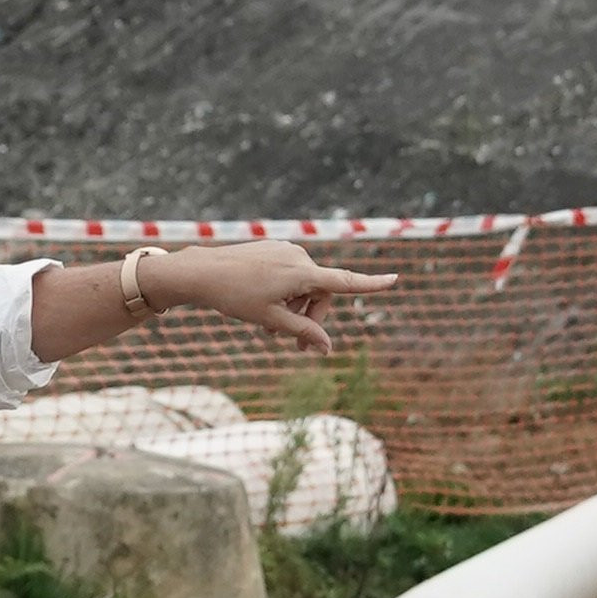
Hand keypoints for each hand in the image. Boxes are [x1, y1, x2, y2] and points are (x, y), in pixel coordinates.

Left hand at [163, 241, 388, 351]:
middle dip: (312, 319)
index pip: (344, 281)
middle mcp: (299, 257)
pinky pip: (291, 276)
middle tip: (294, 347)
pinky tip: (265, 308)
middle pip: (321, 294)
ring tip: (271, 330)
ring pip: (305, 287)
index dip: (371, 284)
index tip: (395, 279)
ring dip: (296, 309)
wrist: (202, 272)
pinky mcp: (274, 250)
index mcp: (302, 273)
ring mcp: (286, 251)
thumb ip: (303, 332)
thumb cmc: (235, 296)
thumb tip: (328, 348)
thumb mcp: (271, 320)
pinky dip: (286, 295)